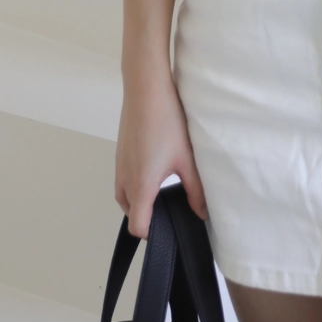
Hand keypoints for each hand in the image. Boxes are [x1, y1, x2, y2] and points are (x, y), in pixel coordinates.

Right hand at [115, 65, 207, 237]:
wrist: (146, 88)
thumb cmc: (166, 121)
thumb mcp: (187, 158)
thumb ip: (195, 190)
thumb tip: (201, 213)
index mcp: (142, 185)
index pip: (137, 227)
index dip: (152, 234)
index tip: (169, 227)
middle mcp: (125, 178)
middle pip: (130, 213)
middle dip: (147, 216)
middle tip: (170, 208)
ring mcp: (119, 164)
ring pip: (124, 196)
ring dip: (139, 200)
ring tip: (162, 189)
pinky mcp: (120, 152)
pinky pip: (122, 179)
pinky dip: (134, 184)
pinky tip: (153, 168)